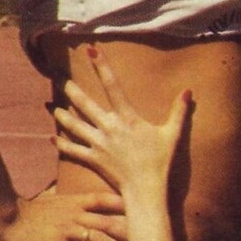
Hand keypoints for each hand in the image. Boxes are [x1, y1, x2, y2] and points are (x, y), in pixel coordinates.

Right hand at [0, 183, 128, 240]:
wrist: (6, 216)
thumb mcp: (53, 198)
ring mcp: (67, 230)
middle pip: (110, 222)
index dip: (126, 205)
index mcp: (75, 202)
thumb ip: (69, 197)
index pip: (106, 200)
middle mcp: (75, 214)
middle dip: (131, 232)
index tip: (146, 210)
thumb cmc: (29, 209)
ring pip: (100, 239)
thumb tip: (76, 193)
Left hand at [53, 47, 189, 195]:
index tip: (91, 50)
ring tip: (53, 108)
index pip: (112, 86)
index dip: (102, 67)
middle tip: (61, 79)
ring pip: (74, 125)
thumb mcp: (172, 135)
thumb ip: (179, 112)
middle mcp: (109, 127)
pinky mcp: (94, 159)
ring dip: (62, 115)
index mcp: (127, 118)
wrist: (146, 190)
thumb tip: (188, 92)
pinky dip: (62, 143)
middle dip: (72, 89)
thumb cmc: (160, 162)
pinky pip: (73, 150)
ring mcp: (99, 143)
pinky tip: (52, 137)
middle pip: (84, 104)